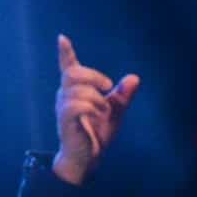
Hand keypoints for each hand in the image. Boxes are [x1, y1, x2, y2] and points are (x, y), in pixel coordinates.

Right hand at [51, 34, 140, 185]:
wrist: (88, 158)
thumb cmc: (97, 133)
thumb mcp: (115, 112)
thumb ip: (122, 96)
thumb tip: (135, 78)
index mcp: (76, 90)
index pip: (68, 67)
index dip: (65, 53)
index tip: (62, 38)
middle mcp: (66, 95)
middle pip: (73, 72)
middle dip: (93, 75)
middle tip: (108, 86)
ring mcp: (63, 107)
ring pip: (77, 89)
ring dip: (96, 97)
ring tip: (104, 109)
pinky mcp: (65, 120)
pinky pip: (75, 105)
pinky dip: (90, 107)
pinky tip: (97, 114)